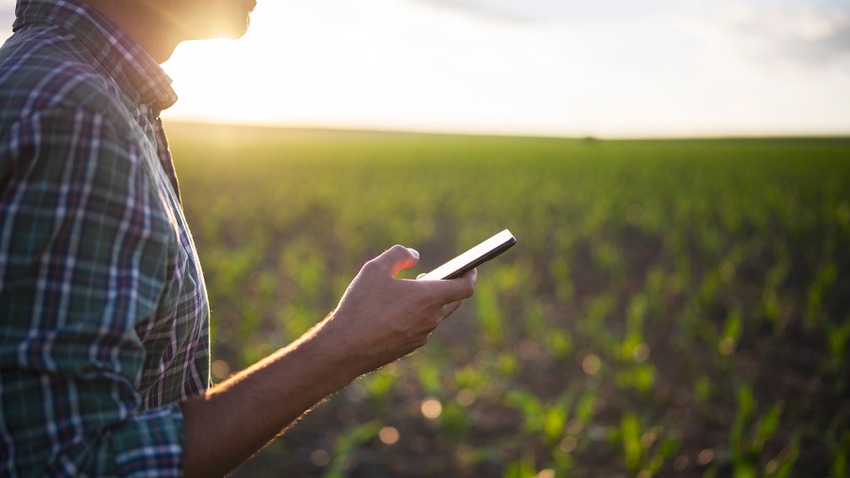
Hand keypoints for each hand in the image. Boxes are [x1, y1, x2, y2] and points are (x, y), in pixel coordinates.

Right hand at [321, 245, 476, 375]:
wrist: (345, 348)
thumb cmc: (361, 306)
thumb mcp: (375, 268)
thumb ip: (398, 254)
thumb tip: (414, 255)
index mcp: (429, 297)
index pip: (465, 287)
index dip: (471, 275)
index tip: (470, 267)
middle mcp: (431, 319)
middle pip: (452, 302)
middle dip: (448, 287)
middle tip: (433, 276)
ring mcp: (421, 336)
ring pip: (435, 316)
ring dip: (430, 302)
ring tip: (411, 291)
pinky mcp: (409, 348)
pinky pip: (420, 328)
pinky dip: (417, 317)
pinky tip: (397, 311)